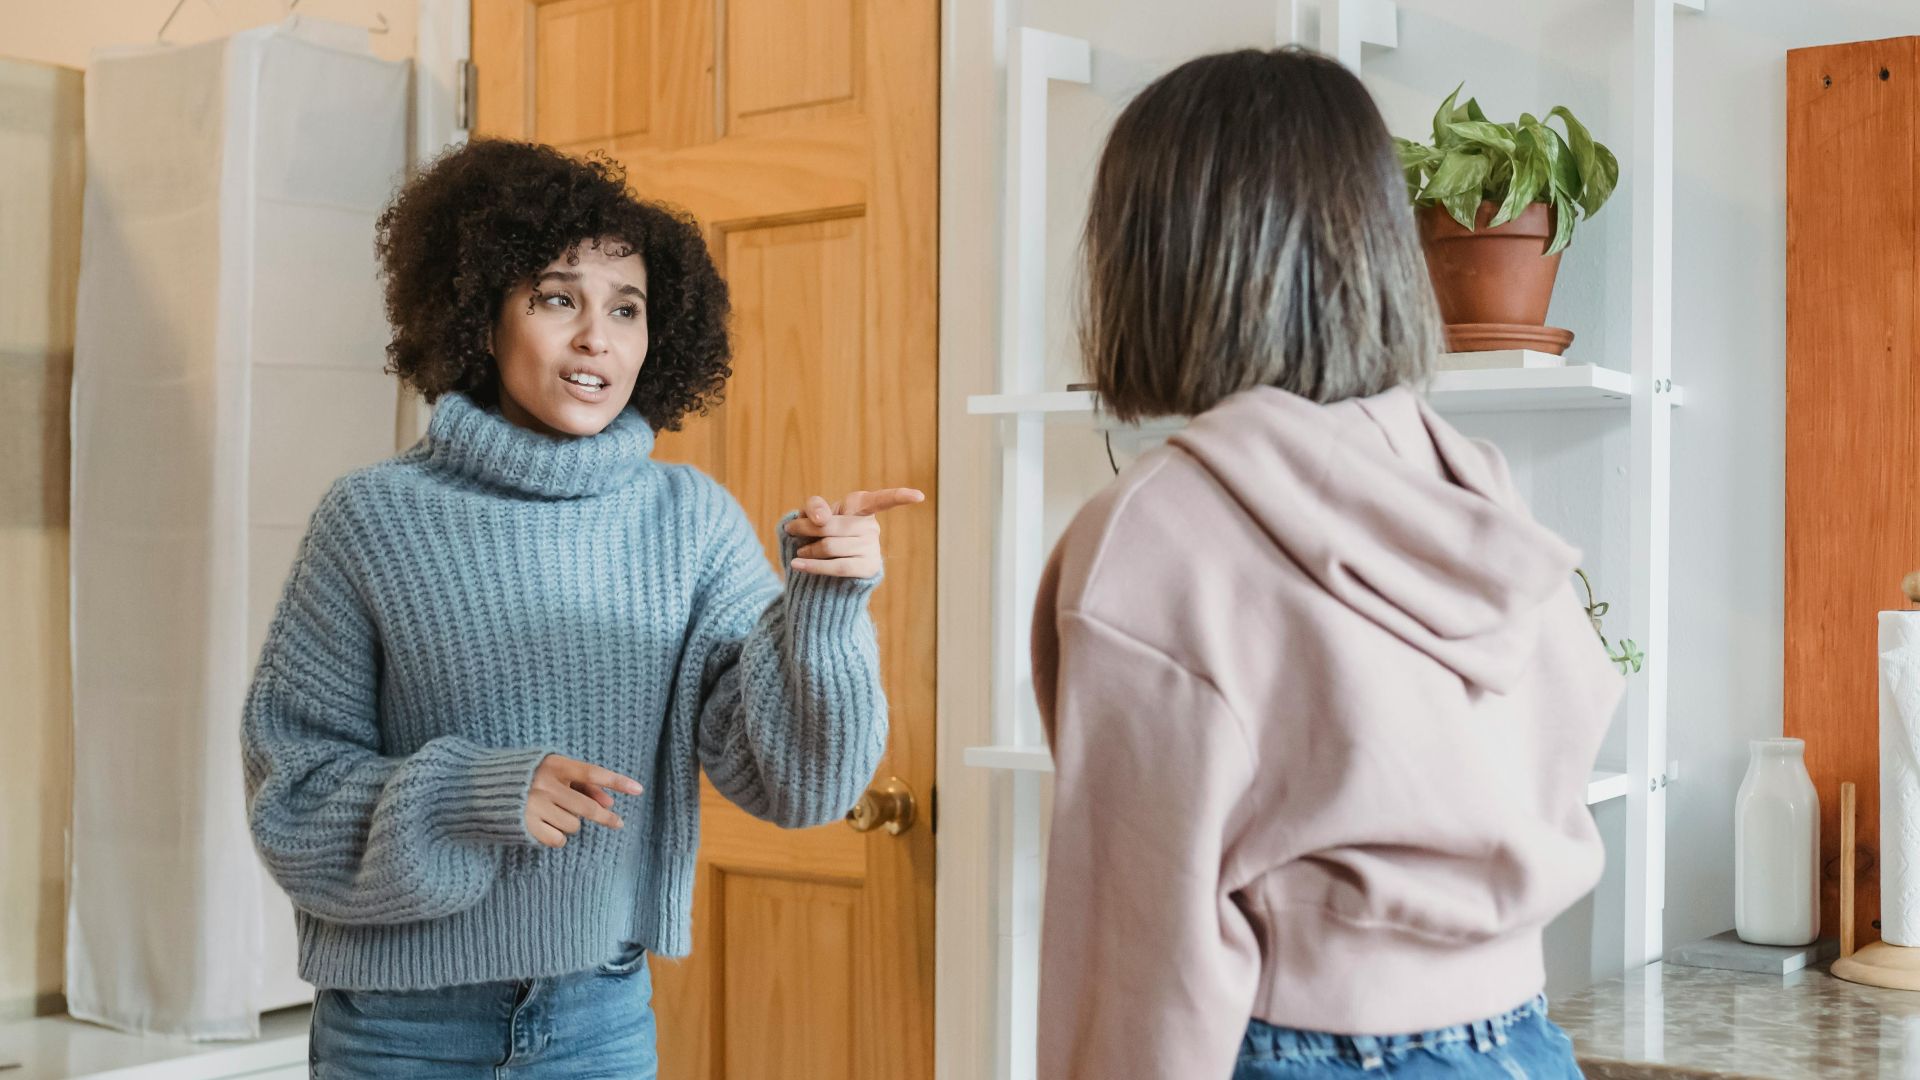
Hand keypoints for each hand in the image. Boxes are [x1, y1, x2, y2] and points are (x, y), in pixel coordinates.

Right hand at [525, 754, 642, 848]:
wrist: (481, 786)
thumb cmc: (528, 776)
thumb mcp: (554, 771)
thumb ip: (582, 784)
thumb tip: (609, 802)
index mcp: (554, 765)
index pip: (592, 773)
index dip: (617, 781)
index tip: (638, 790)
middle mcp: (545, 785)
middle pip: (588, 807)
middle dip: (606, 817)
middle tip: (618, 823)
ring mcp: (534, 806)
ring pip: (573, 825)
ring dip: (571, 823)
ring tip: (554, 814)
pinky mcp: (525, 825)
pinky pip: (558, 840)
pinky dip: (557, 837)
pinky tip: (546, 826)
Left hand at [785, 488, 924, 578]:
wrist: (825, 569)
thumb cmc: (821, 534)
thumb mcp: (815, 515)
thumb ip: (815, 506)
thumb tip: (822, 517)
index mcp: (863, 507)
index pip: (881, 499)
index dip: (900, 496)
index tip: (919, 496)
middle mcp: (871, 526)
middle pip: (833, 524)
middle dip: (807, 527)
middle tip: (791, 530)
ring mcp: (872, 548)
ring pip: (831, 546)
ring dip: (808, 548)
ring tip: (800, 551)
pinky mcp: (867, 568)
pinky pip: (837, 566)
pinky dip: (813, 566)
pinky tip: (797, 564)